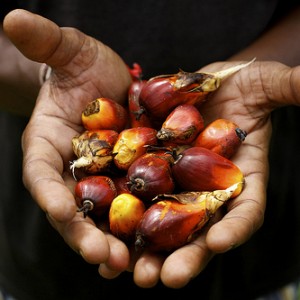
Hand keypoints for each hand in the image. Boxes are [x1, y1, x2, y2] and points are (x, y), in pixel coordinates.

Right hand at [4, 9, 131, 274]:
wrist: (107, 81)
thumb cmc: (82, 68)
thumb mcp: (70, 50)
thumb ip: (45, 42)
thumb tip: (12, 18)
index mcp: (50, 146)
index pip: (43, 174)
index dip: (49, 193)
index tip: (58, 210)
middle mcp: (73, 171)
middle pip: (74, 209)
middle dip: (86, 234)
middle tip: (105, 258)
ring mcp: (102, 181)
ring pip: (104, 219)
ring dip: (116, 243)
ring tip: (132, 267)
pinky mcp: (130, 180)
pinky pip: (135, 208)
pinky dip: (142, 228)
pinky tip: (155, 245)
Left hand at [130, 61, 299, 287]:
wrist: (207, 84)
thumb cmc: (243, 85)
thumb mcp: (267, 83)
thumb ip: (290, 88)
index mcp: (241, 179)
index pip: (244, 211)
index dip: (235, 227)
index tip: (218, 242)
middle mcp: (208, 189)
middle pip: (198, 229)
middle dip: (183, 255)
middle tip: (164, 279)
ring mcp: (178, 183)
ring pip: (162, 222)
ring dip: (145, 248)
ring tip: (124, 270)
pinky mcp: (151, 170)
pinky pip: (134, 196)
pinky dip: (119, 217)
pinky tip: (100, 233)